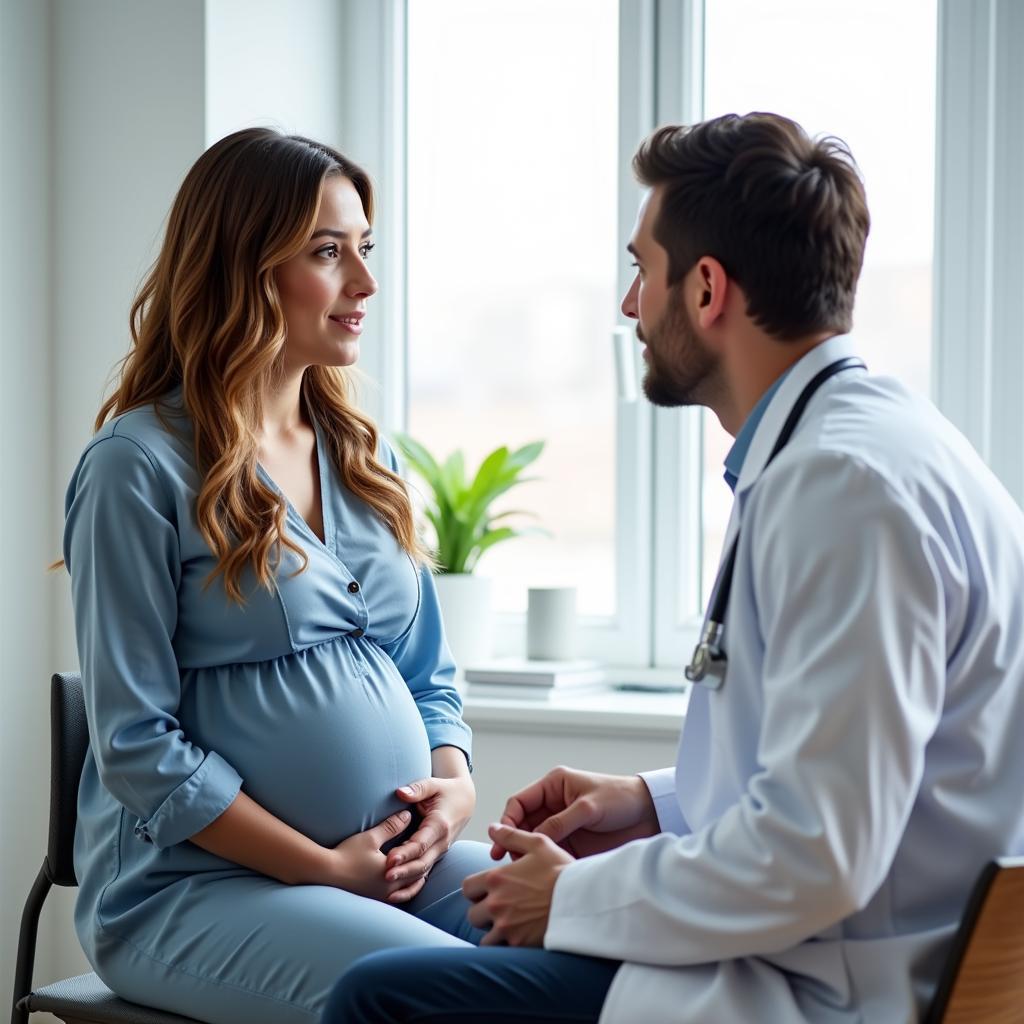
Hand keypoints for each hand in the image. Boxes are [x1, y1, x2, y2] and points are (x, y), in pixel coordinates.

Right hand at [325, 809, 427, 903]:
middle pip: (414, 881)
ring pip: (405, 892)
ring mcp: (380, 898)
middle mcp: (389, 890)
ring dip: (412, 882)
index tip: (426, 844)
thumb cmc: (347, 854)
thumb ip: (391, 826)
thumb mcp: (371, 837)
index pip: (418, 866)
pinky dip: (400, 891)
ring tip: (418, 874)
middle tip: (428, 858)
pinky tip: (396, 885)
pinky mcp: (371, 901)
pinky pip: (393, 898)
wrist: (325, 874)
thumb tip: (407, 815)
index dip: (423, 855)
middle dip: (421, 869)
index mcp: (393, 875)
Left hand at [382, 773, 475, 899]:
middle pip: (422, 862)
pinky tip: (396, 895)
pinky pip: (424, 873)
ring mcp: (440, 851)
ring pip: (423, 871)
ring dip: (406, 880)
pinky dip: (412, 886)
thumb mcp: (434, 784)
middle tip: (384, 876)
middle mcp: (442, 842)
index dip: (405, 853)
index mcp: (440, 825)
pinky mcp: (436, 855)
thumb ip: (417, 789)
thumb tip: (400, 793)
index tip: (389, 860)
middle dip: (404, 871)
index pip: (421, 843)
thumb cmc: (447, 791)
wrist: (465, 801)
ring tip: (387, 889)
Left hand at [464, 823, 572, 946]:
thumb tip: (492, 828)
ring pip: (484, 936)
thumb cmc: (562, 870)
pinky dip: (505, 946)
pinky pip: (499, 951)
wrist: (584, 900)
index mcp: (496, 878)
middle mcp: (496, 903)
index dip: (476, 890)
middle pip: (472, 915)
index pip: (467, 888)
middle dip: (483, 913)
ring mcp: (505, 926)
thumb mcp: (538, 844)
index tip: (489, 891)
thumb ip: (512, 836)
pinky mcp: (518, 944)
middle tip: (501, 909)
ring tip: (511, 925)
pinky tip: (518, 938)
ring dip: (493, 932)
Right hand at [492, 765, 658, 860]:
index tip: (502, 838)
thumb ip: (560, 822)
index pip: (520, 802)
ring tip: (522, 869)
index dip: (508, 820)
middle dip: (513, 840)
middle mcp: (554, 805)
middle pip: (523, 824)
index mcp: (554, 786)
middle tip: (506, 860)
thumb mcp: (588, 807)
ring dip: (526, 854)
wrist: (649, 815)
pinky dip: (543, 863)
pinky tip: (539, 874)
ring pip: (534, 841)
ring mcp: (562, 826)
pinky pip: (550, 853)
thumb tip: (534, 839)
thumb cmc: (620, 798)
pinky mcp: (572, 844)